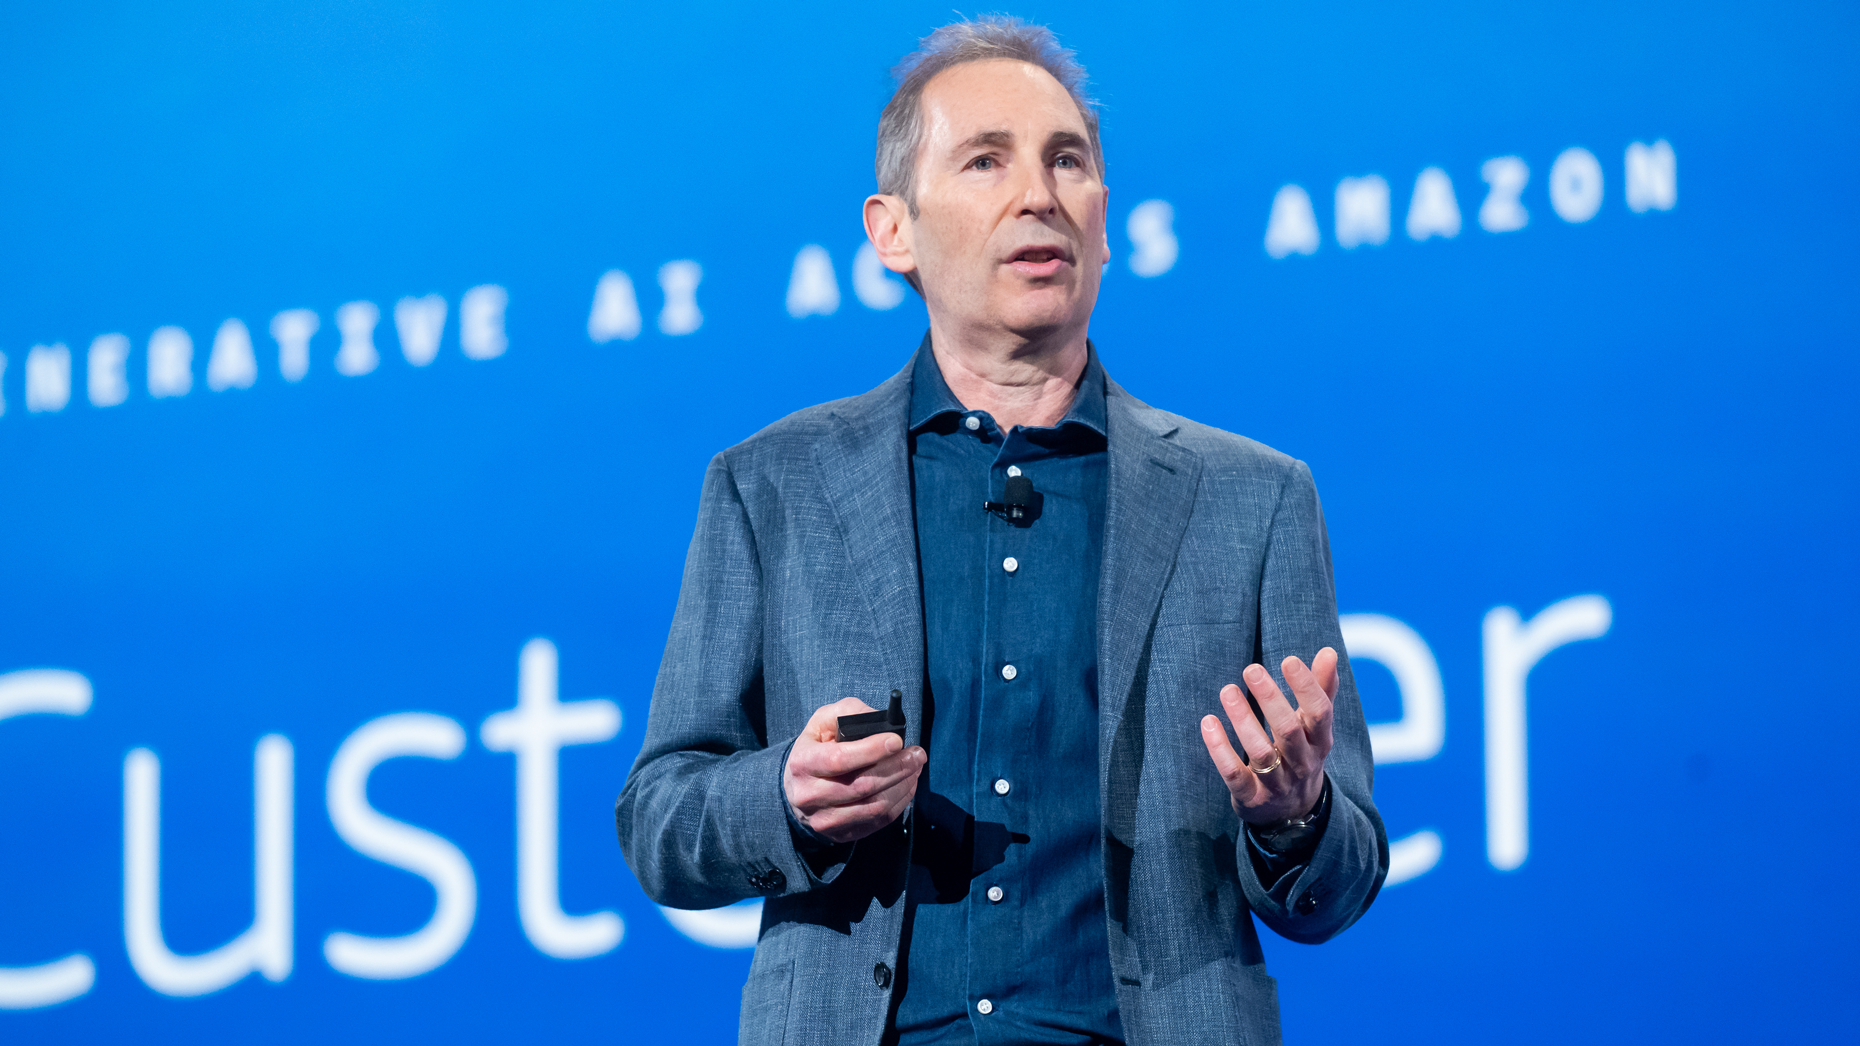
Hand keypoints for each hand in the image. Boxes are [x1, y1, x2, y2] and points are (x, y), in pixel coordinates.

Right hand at [784, 697, 925, 843]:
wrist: (798, 786)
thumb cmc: (818, 747)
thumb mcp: (825, 720)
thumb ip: (850, 713)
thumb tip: (882, 722)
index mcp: (803, 763)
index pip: (840, 759)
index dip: (872, 750)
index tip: (897, 741)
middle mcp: (809, 796)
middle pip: (863, 786)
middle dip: (897, 767)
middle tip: (918, 754)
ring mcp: (824, 819)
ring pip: (875, 806)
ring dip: (903, 785)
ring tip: (915, 768)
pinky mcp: (841, 834)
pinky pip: (879, 821)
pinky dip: (900, 802)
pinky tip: (907, 784)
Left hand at [1199, 649, 1338, 824]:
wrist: (1292, 814)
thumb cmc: (1301, 754)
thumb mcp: (1315, 728)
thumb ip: (1321, 690)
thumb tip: (1328, 652)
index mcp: (1320, 742)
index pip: (1320, 713)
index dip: (1306, 687)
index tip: (1288, 660)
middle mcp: (1302, 764)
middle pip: (1288, 731)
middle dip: (1270, 699)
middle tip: (1251, 669)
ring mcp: (1277, 784)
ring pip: (1262, 753)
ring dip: (1243, 720)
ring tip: (1227, 690)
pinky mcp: (1251, 798)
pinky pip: (1234, 774)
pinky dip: (1220, 749)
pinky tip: (1208, 722)